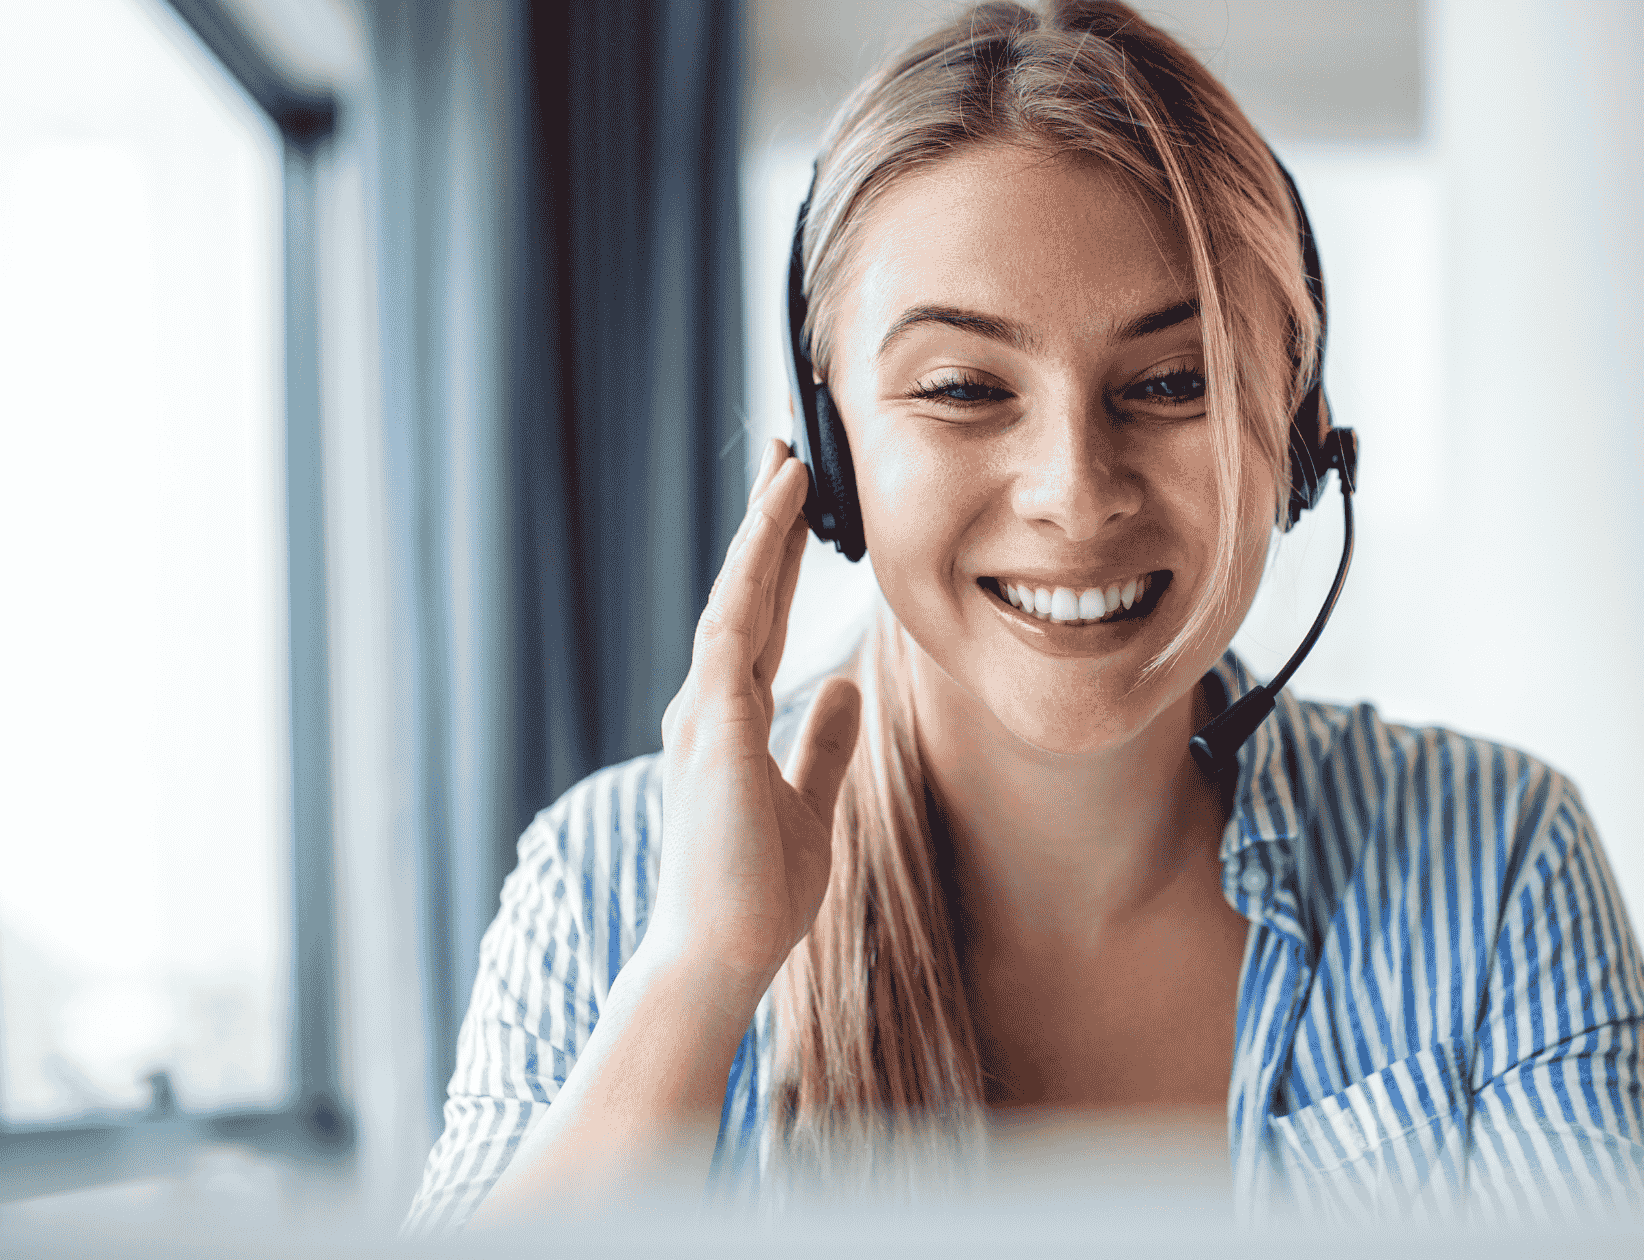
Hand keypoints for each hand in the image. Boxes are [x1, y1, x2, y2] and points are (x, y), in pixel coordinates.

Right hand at [649, 439, 861, 978]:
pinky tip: (778, 524)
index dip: (780, 563)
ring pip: (736, 597)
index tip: (799, 508)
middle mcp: (709, 707)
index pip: (762, 624)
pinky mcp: (714, 726)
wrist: (718, 955)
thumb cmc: (755, 895)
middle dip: (768, 525)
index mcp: (732, 724)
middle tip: (790, 454)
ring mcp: (704, 713)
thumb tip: (844, 688)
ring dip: (763, 529)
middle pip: (745, 595)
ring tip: (791, 464)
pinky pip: (735, 629)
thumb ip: (822, 745)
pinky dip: (756, 571)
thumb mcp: (809, 807)